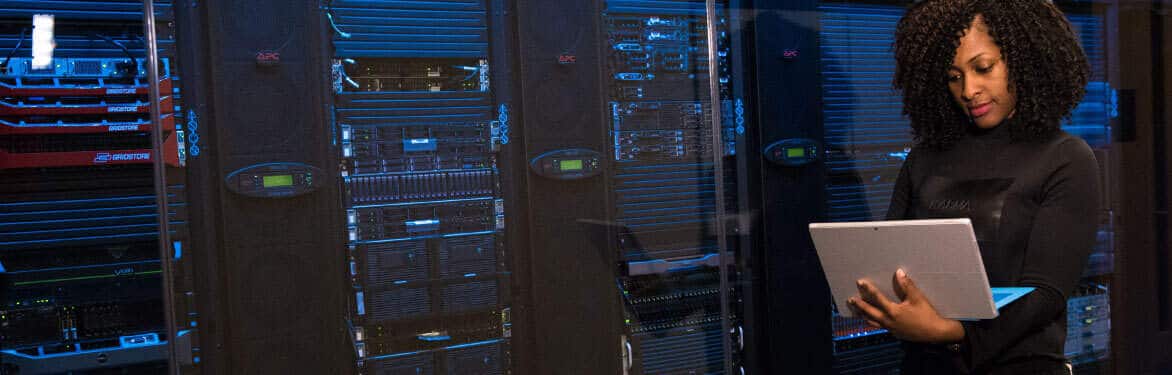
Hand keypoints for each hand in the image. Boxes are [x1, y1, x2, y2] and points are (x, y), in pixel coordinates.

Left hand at [849, 269, 964, 343]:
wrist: (935, 333)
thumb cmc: (927, 315)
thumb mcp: (917, 298)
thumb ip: (907, 285)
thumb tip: (899, 272)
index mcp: (893, 311)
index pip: (877, 298)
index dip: (868, 289)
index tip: (860, 282)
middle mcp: (889, 321)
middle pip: (869, 312)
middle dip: (859, 305)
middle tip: (850, 300)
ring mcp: (891, 328)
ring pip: (872, 322)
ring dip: (863, 315)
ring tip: (856, 311)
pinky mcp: (894, 333)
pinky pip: (879, 327)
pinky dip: (872, 322)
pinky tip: (871, 319)